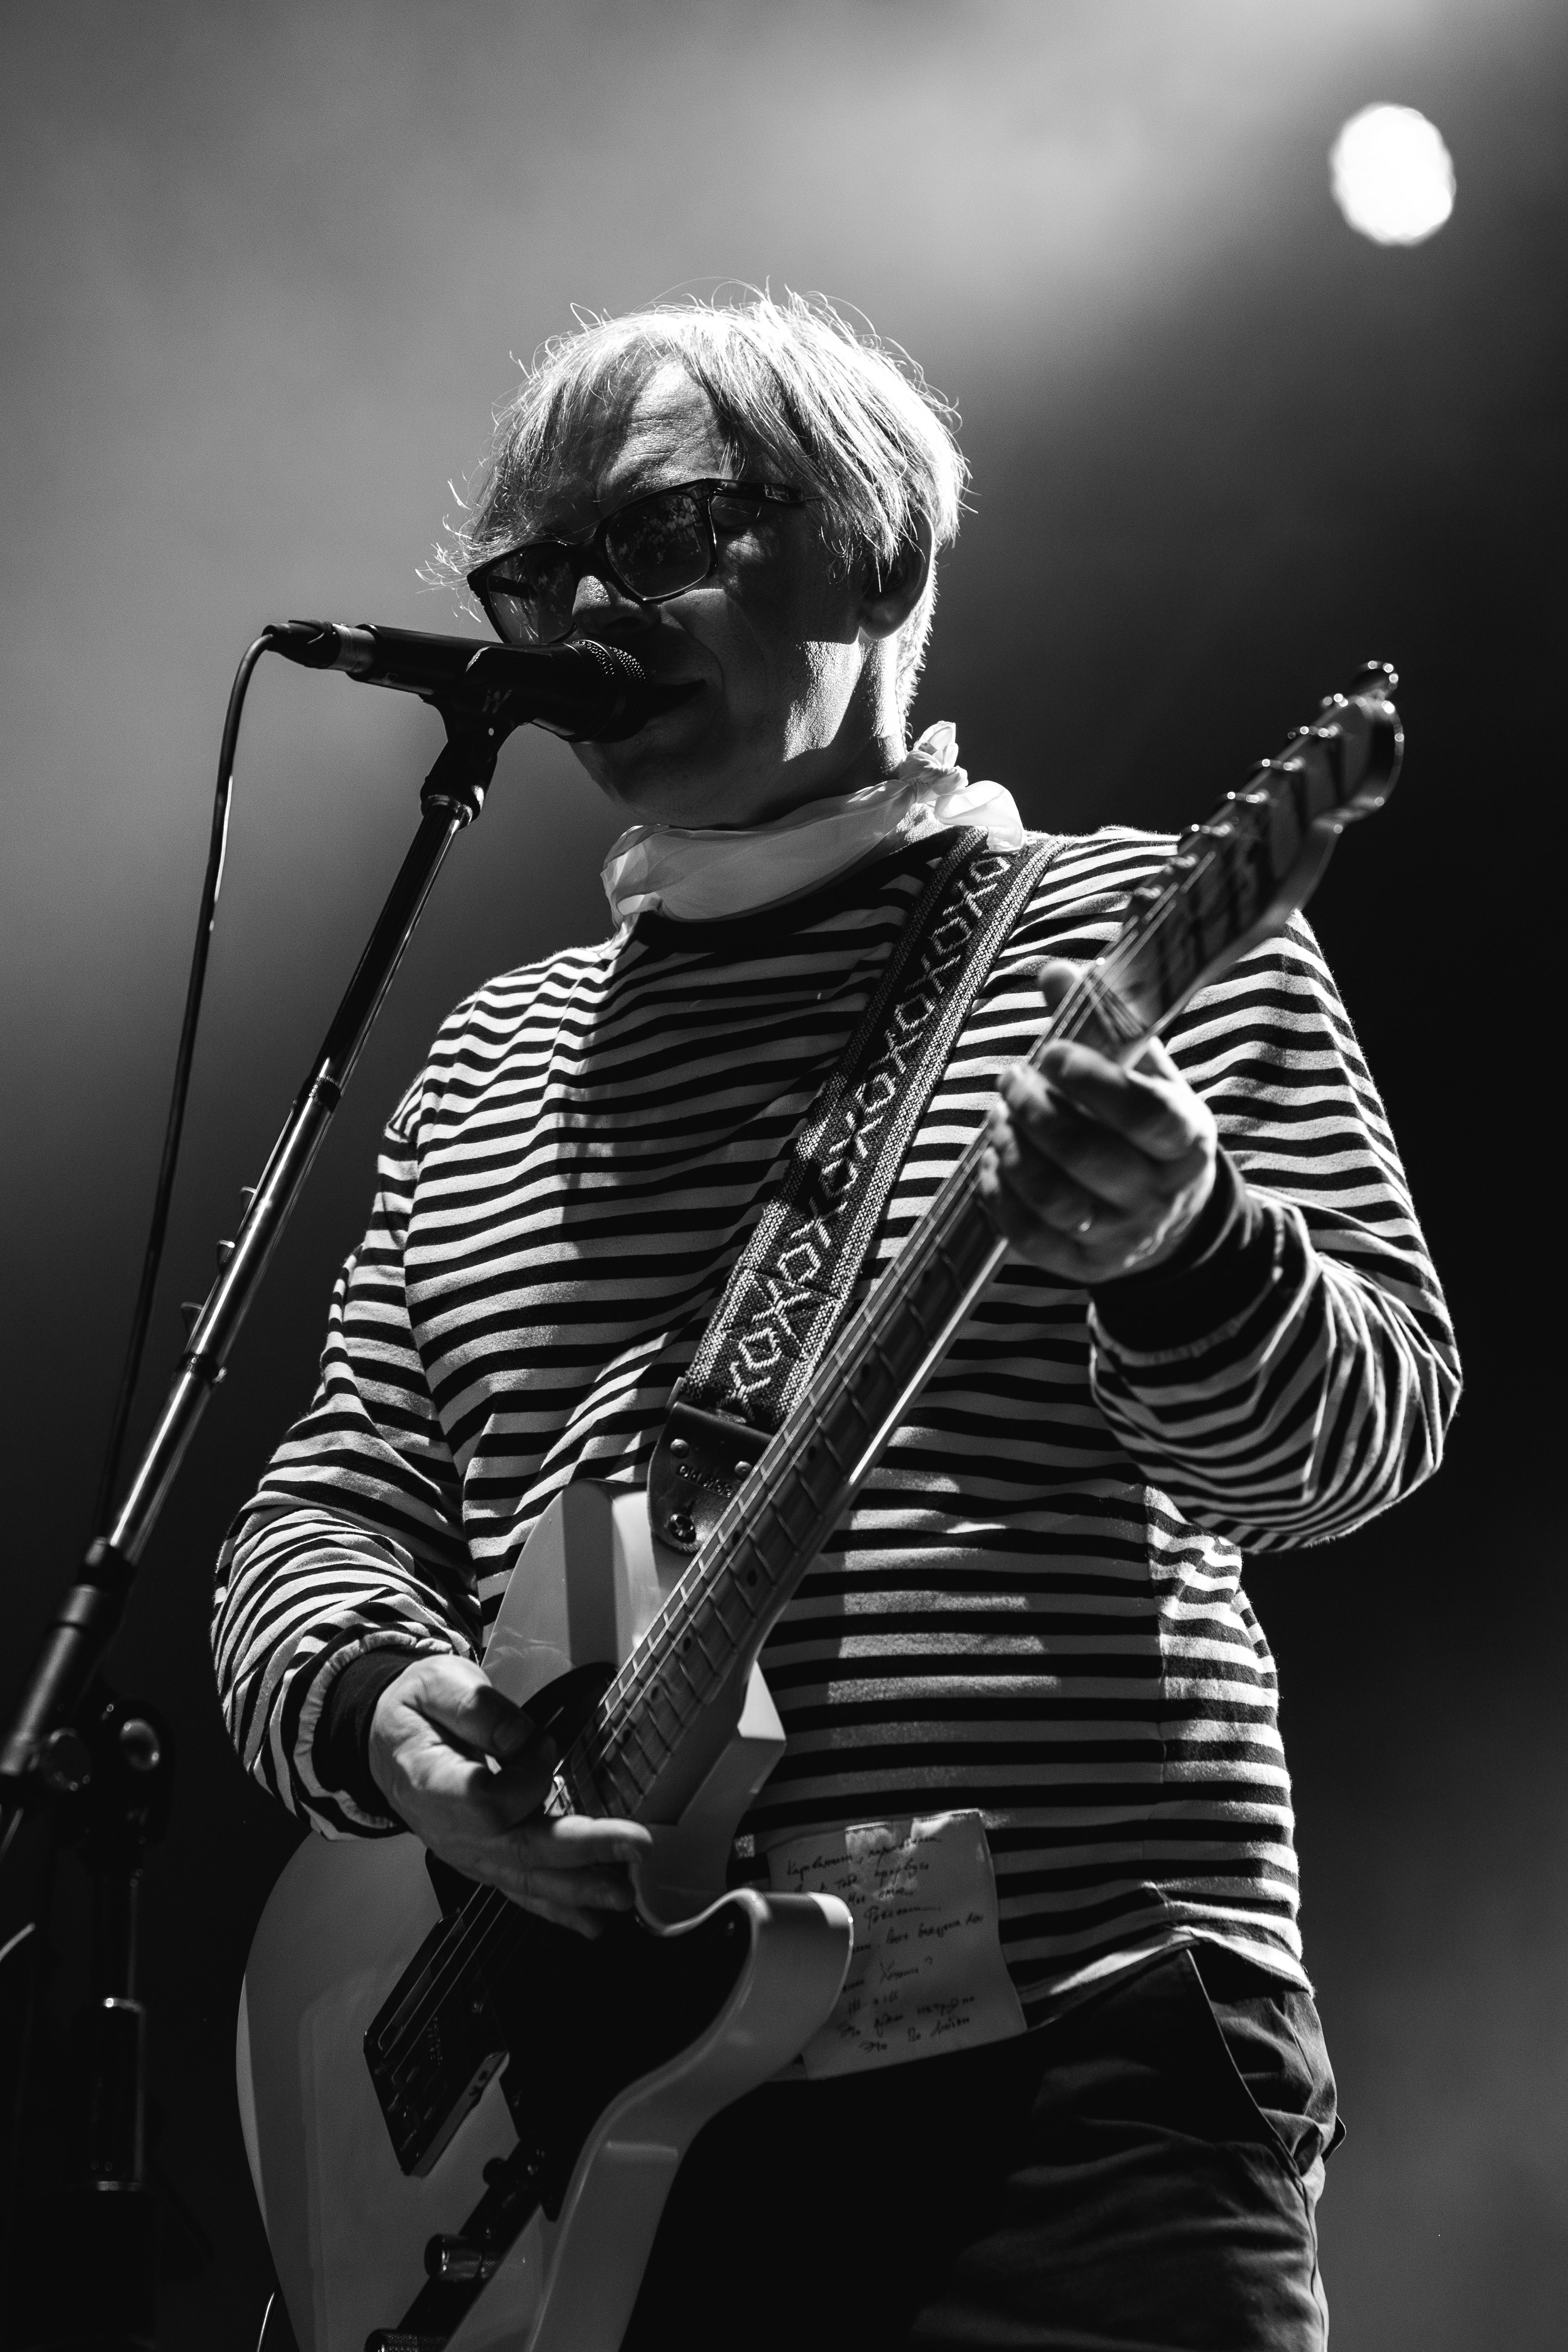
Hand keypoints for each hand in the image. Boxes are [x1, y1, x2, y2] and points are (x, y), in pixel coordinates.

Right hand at [368, 1653, 650, 1937]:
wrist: (386, 1743)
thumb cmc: (415, 1711)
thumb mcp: (436, 1684)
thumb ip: (478, 1709)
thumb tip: (525, 1739)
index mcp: (431, 1782)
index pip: (486, 1801)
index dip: (525, 1777)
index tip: (545, 1743)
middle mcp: (449, 1830)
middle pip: (519, 1849)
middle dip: (582, 1851)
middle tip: (634, 1848)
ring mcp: (466, 1852)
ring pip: (525, 1879)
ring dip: (578, 1890)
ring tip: (625, 1895)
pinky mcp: (483, 1860)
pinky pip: (521, 1890)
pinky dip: (559, 1908)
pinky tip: (592, 1921)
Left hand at [978, 960, 1216, 1283]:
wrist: (1171, 1217)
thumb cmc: (1148, 1128)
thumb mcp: (1146, 1074)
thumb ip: (1106, 1023)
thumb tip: (1054, 971)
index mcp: (1185, 1141)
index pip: (1146, 1115)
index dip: (1095, 1082)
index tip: (1053, 1052)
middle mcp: (1157, 1195)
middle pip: (1089, 1156)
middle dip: (1036, 1111)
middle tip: (1012, 1077)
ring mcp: (1119, 1236)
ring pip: (1053, 1199)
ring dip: (1012, 1149)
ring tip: (998, 1115)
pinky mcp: (1081, 1266)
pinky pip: (1028, 1237)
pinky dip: (999, 1194)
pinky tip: (993, 1160)